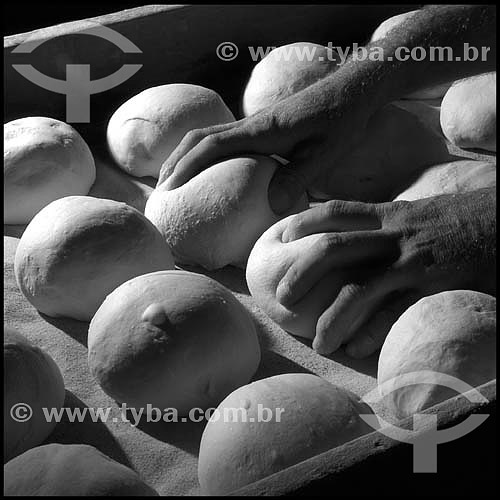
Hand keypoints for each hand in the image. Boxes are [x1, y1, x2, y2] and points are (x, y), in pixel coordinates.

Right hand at [157, 74, 374, 212]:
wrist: (352, 91)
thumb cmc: (341, 121)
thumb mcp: (325, 153)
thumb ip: (298, 177)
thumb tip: (272, 206)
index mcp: (260, 131)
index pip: (210, 145)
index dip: (186, 165)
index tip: (169, 188)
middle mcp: (250, 126)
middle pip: (199, 138)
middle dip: (175, 162)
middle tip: (161, 189)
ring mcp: (254, 126)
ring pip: (208, 137)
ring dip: (186, 157)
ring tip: (175, 181)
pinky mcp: (262, 129)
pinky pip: (224, 140)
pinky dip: (206, 155)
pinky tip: (211, 172)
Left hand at [276, 188, 495, 357]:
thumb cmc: (462, 223)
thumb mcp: (418, 215)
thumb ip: (386, 226)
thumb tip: (357, 238)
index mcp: (390, 215)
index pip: (337, 212)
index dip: (304, 222)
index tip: (281, 236)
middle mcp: (395, 236)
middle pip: (333, 248)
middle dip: (301, 273)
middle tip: (283, 298)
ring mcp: (414, 263)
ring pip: (359, 289)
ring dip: (332, 319)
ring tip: (319, 344)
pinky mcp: (435, 289)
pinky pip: (395, 314)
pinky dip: (372, 334)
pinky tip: (357, 349)